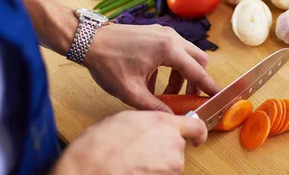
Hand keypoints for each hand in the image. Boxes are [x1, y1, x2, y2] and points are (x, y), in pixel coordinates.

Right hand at [53, 111, 205, 174]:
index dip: (198, 132)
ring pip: (170, 164)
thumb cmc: (101, 145)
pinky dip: (151, 173)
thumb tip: (153, 125)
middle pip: (178, 146)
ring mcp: (171, 167)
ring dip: (157, 163)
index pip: (196, 126)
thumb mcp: (126, 118)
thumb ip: (149, 120)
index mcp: (165, 123)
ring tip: (133, 160)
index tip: (197, 137)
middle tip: (141, 148)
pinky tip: (133, 169)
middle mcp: (173, 144)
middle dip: (164, 148)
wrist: (90, 170)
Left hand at [84, 23, 220, 111]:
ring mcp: (163, 32)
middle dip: (197, 80)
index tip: (219, 95)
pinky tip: (154, 80)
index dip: (209, 86)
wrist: (89, 40)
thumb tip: (170, 117)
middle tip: (189, 98)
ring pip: (186, 54)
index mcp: (168, 49)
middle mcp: (171, 37)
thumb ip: (154, 106)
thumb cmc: (108, 63)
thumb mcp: (130, 91)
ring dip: (183, 74)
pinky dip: (172, 66)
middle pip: (198, 59)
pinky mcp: (156, 32)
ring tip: (167, 92)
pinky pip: (173, 50)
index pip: (197, 71)